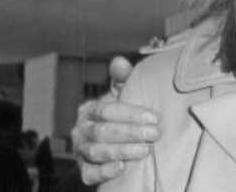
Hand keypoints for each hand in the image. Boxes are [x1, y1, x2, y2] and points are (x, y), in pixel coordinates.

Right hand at [72, 57, 159, 184]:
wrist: (112, 141)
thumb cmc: (120, 113)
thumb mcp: (122, 94)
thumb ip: (123, 78)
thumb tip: (119, 61)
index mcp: (89, 110)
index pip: (106, 111)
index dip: (130, 114)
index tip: (154, 118)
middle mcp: (81, 131)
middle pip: (102, 132)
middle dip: (130, 133)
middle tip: (155, 134)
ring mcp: (80, 152)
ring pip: (96, 152)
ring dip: (121, 151)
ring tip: (145, 150)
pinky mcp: (84, 170)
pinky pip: (89, 174)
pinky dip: (104, 172)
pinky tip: (122, 168)